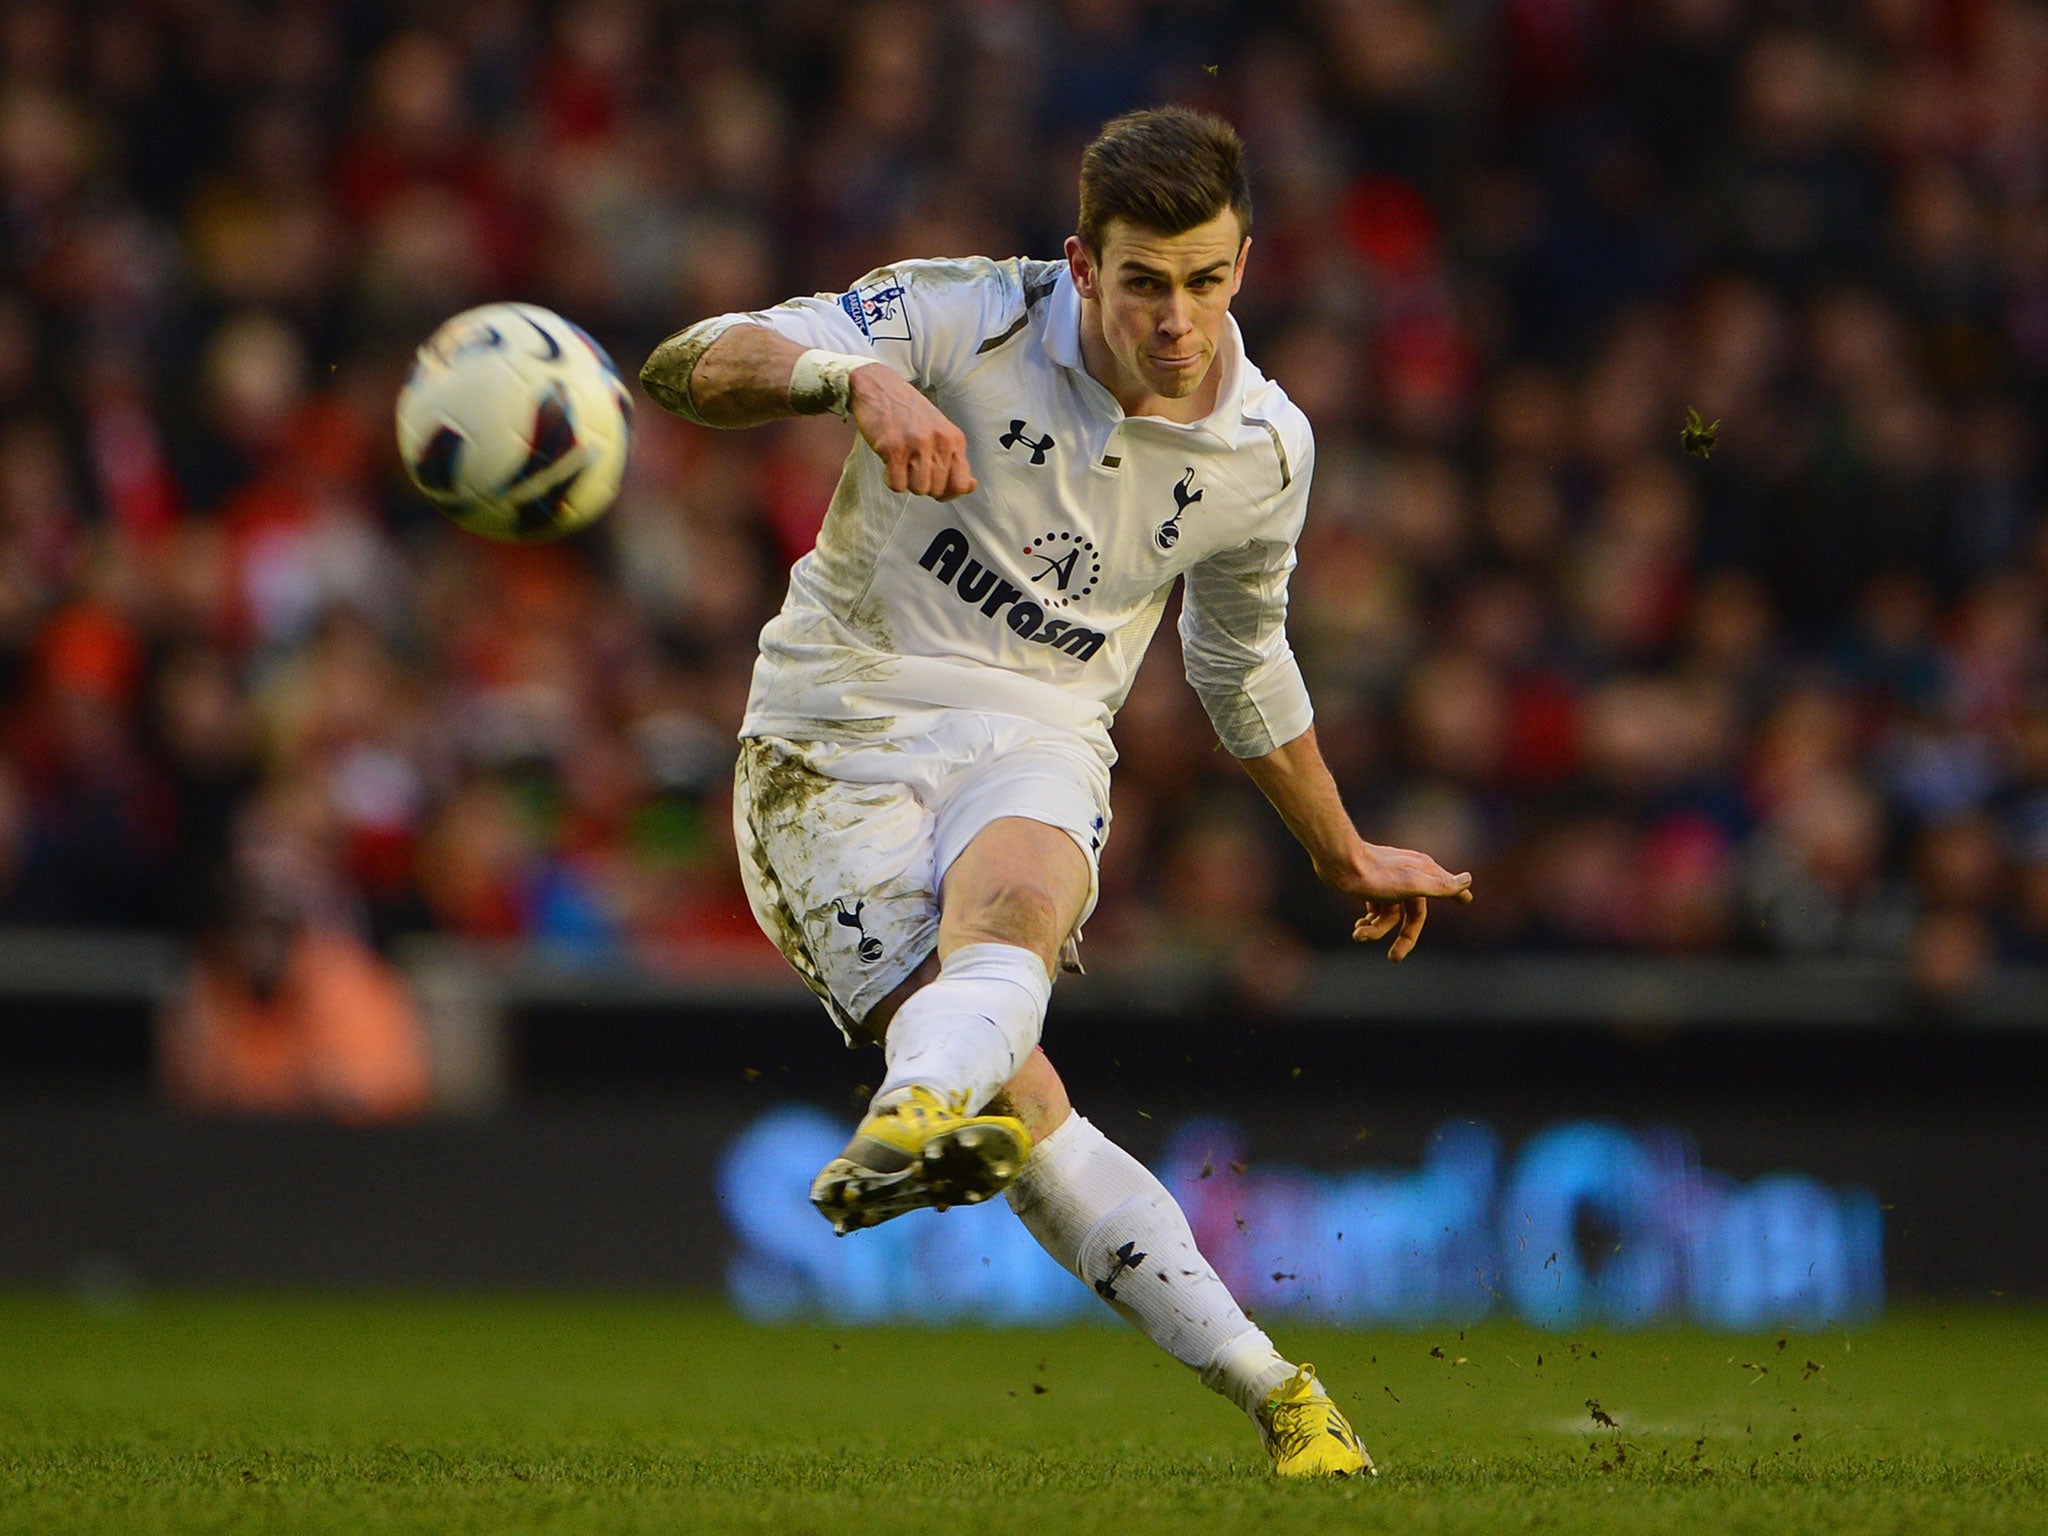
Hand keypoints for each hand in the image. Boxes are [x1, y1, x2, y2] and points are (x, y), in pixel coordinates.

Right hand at [848, 365, 976, 499]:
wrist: (879, 387)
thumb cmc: (909, 413)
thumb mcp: (940, 431)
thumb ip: (954, 459)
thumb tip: (970, 487)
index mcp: (954, 439)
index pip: (961, 483)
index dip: (948, 492)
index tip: (935, 485)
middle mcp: (939, 441)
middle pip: (937, 490)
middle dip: (923, 485)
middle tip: (912, 466)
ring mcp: (917, 444)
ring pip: (919, 490)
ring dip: (907, 482)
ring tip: (901, 463)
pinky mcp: (893, 448)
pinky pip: (897, 485)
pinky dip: (890, 479)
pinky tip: (889, 463)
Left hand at [1319, 842, 1472, 962]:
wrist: (1338, 861)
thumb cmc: (1376, 874)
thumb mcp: (1412, 884)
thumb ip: (1440, 886)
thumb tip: (1468, 880)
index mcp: (1423, 873)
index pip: (1445, 889)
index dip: (1456, 895)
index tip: (1467, 899)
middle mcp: (1408, 876)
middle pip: (1413, 915)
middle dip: (1404, 938)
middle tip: (1394, 958)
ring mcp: (1389, 882)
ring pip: (1389, 916)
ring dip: (1375, 930)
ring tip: (1359, 934)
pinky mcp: (1370, 885)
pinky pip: (1375, 910)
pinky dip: (1368, 923)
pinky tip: (1358, 928)